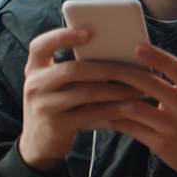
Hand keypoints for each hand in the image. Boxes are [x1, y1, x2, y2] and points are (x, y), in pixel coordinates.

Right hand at [18, 27, 148, 172]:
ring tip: (141, 90)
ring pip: (87, 92)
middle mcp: (35, 84)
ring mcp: (43, 105)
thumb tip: (120, 55)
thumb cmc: (58, 107)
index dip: (62, 36)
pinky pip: (92, 113)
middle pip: (74, 69)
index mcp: (35, 69)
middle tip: (138, 69)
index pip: (41, 45)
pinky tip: (130, 108)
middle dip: (111, 69)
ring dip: (119, 90)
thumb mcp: (57, 87)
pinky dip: (114, 109)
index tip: (88, 32)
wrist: (39, 145)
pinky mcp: (56, 125)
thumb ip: (75, 72)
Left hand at [105, 44, 176, 176]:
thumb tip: (143, 65)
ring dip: (114, 99)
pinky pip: (131, 128)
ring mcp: (173, 127)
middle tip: (106, 67)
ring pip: (134, 107)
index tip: (138, 47)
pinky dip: (116, 119)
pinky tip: (108, 114)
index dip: (158, 57)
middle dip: (124, 73)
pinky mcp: (161, 144)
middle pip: (150, 85)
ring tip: (101, 92)